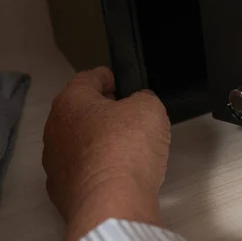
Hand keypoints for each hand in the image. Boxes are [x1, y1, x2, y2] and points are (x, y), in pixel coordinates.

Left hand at [43, 67, 169, 239]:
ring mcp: (57, 163)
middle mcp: (56, 130)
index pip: (86, 79)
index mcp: (71, 102)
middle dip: (103, 111)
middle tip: (127, 114)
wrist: (113, 201)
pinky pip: (83, 170)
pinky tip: (119, 171)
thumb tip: (141, 104)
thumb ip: (144, 98)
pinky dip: (99, 167)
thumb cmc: (125, 150)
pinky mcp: (64, 190)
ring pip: (80, 143)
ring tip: (128, 147)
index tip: (114, 79)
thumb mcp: (149, 107)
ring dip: (99, 141)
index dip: (105, 77)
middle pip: (80, 112)